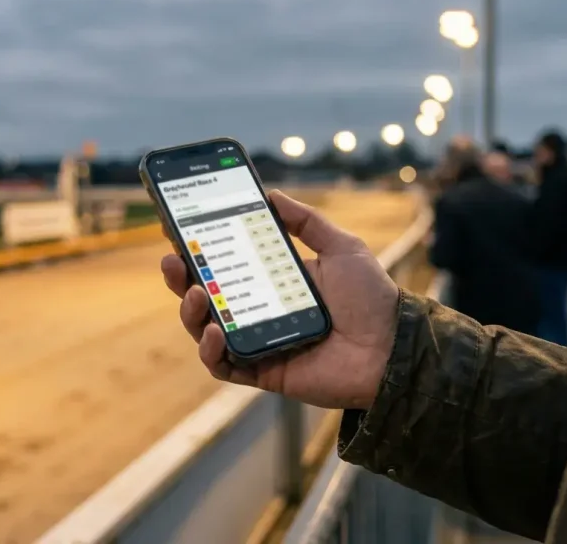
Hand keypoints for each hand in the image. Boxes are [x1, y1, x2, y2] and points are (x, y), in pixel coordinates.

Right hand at [160, 190, 398, 408]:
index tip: (178, 229)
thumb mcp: (341, 246)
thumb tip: (271, 194)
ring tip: (193, 292)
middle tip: (173, 258)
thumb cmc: (371, 297)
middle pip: (206, 295)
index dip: (199, 249)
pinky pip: (224, 365)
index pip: (226, 263)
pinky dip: (211, 351)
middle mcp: (260, 311)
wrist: (393, 348)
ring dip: (189, 311)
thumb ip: (306, 221)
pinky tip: (214, 332)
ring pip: (206, 329)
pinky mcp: (262, 372)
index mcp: (274, 281)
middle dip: (181, 277)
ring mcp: (259, 342)